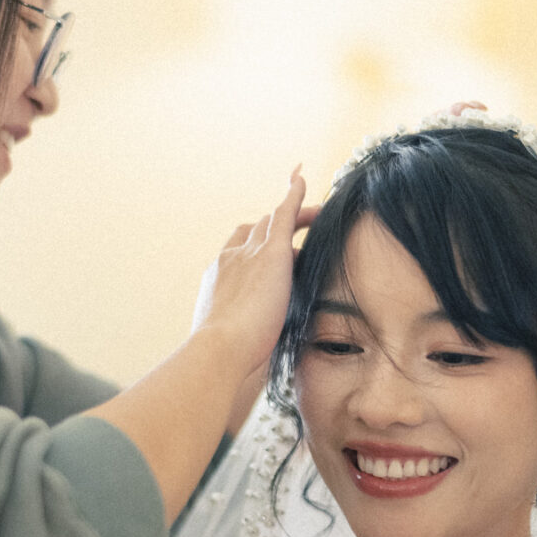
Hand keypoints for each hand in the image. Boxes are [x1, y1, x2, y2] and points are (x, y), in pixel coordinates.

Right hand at [192, 170, 309, 382]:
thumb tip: (257, 358)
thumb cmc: (226, 359)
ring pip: (272, 222)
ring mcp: (249, 253)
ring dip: (293, 213)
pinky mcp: (271, 253)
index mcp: (219, 281)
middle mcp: (230, 259)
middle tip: (297, 225)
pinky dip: (294, 194)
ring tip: (317, 211)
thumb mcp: (236, 345)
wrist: (218, 350)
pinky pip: (284, 213)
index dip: (250, 247)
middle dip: (274, 226)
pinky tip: (302, 178)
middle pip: (254, 232)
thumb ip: (248, 339)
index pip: (238, 254)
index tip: (261, 248)